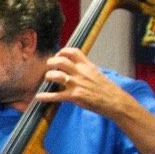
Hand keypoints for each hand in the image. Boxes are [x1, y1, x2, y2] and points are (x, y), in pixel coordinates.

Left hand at [37, 46, 154, 153]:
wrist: (115, 101)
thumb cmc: (107, 89)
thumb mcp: (97, 73)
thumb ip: (85, 68)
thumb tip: (75, 65)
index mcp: (87, 66)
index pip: (73, 52)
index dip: (62, 51)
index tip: (58, 54)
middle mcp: (81, 73)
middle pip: (60, 61)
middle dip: (50, 62)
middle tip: (49, 66)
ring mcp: (77, 84)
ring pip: (55, 76)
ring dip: (47, 77)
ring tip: (46, 79)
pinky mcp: (74, 96)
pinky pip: (56, 96)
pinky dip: (45, 97)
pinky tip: (39, 97)